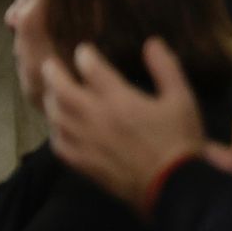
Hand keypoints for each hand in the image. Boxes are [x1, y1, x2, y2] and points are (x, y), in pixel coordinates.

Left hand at [43, 39, 231, 211]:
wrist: (172, 188)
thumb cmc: (179, 141)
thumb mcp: (181, 99)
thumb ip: (165, 68)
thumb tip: (151, 42)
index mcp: (118, 99)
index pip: (90, 67)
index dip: (84, 55)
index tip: (83, 51)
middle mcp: (93, 116)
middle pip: (60, 88)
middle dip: (52, 72)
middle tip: (49, 64)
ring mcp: (83, 141)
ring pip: (54, 114)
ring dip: (50, 99)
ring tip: (52, 92)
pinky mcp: (81, 162)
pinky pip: (57, 143)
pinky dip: (54, 130)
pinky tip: (58, 126)